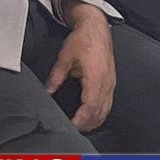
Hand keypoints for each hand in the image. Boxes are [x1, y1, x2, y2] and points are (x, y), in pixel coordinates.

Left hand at [48, 3, 116, 131]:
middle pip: (99, 112)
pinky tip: (93, 116)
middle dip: (87, 124)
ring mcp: (111, 83)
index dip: (81, 120)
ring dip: (94, 121)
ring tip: (82, 127)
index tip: (72, 126)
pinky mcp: (111, 82)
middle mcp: (106, 83)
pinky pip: (108, 103)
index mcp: (95, 78)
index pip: (90, 107)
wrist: (97, 28)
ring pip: (106, 109)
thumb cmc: (83, 40)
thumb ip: (56, 77)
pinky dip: (101, 113)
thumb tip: (48, 91)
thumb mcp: (64, 57)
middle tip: (73, 130)